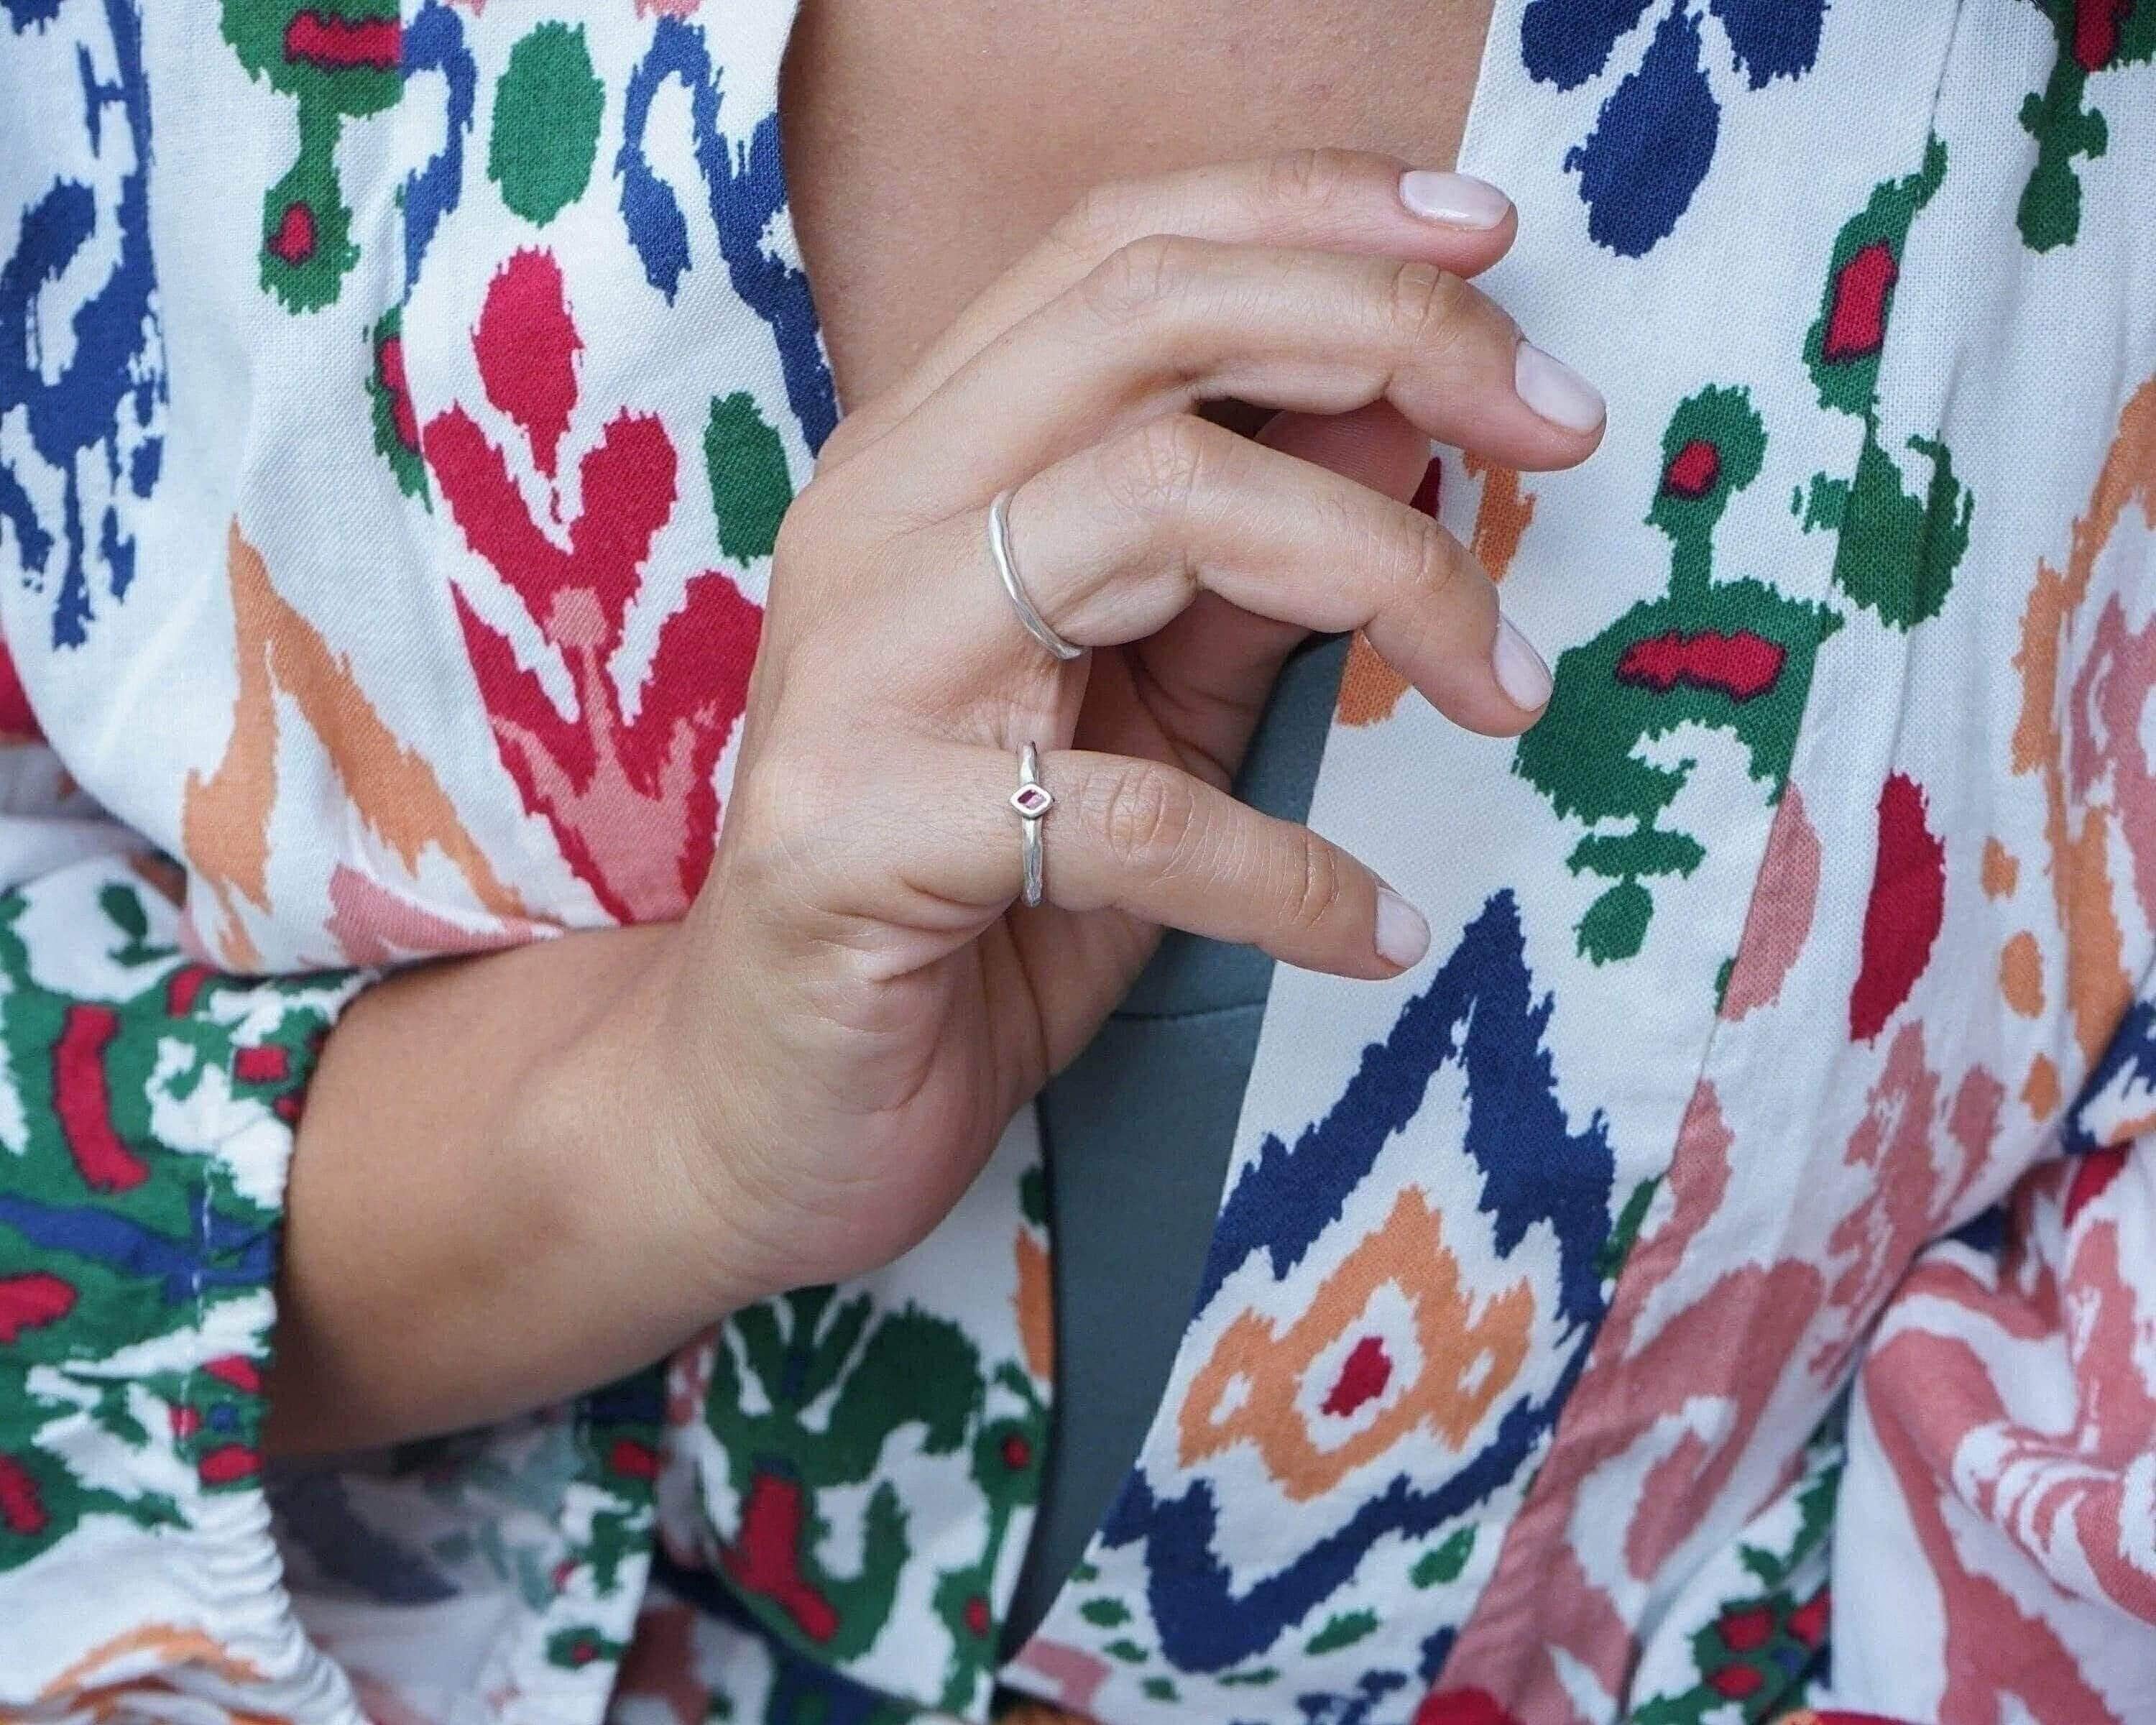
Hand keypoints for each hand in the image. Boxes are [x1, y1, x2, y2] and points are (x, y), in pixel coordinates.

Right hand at [651, 150, 1603, 1310]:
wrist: (768, 1111)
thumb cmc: (966, 908)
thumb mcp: (1145, 715)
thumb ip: (1253, 569)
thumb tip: (1410, 409)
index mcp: (931, 460)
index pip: (1123, 252)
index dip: (1315, 213)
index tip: (1494, 241)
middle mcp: (878, 519)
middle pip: (1148, 325)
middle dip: (1391, 338)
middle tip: (1565, 431)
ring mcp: (853, 667)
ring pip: (1152, 508)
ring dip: (1381, 577)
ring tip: (1507, 691)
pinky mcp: (857, 834)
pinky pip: (1126, 815)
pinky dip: (1291, 876)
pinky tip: (1379, 936)